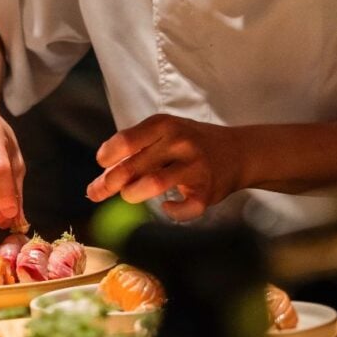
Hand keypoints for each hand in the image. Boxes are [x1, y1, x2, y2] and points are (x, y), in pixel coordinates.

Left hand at [86, 114, 244, 220]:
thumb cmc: (189, 144)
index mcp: (164, 125)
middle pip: (134, 165)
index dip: (108, 155)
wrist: (237, 152)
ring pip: (154, 184)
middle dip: (111, 182)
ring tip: (131, 195)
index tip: (103, 165)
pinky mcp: (207, 191)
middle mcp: (180, 142)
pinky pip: (184, 208)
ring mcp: (195, 166)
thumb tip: (99, 183)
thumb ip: (134, 153)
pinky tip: (168, 206)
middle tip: (99, 191)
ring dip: (134, 194)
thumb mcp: (163, 135)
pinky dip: (172, 211)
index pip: (126, 140)